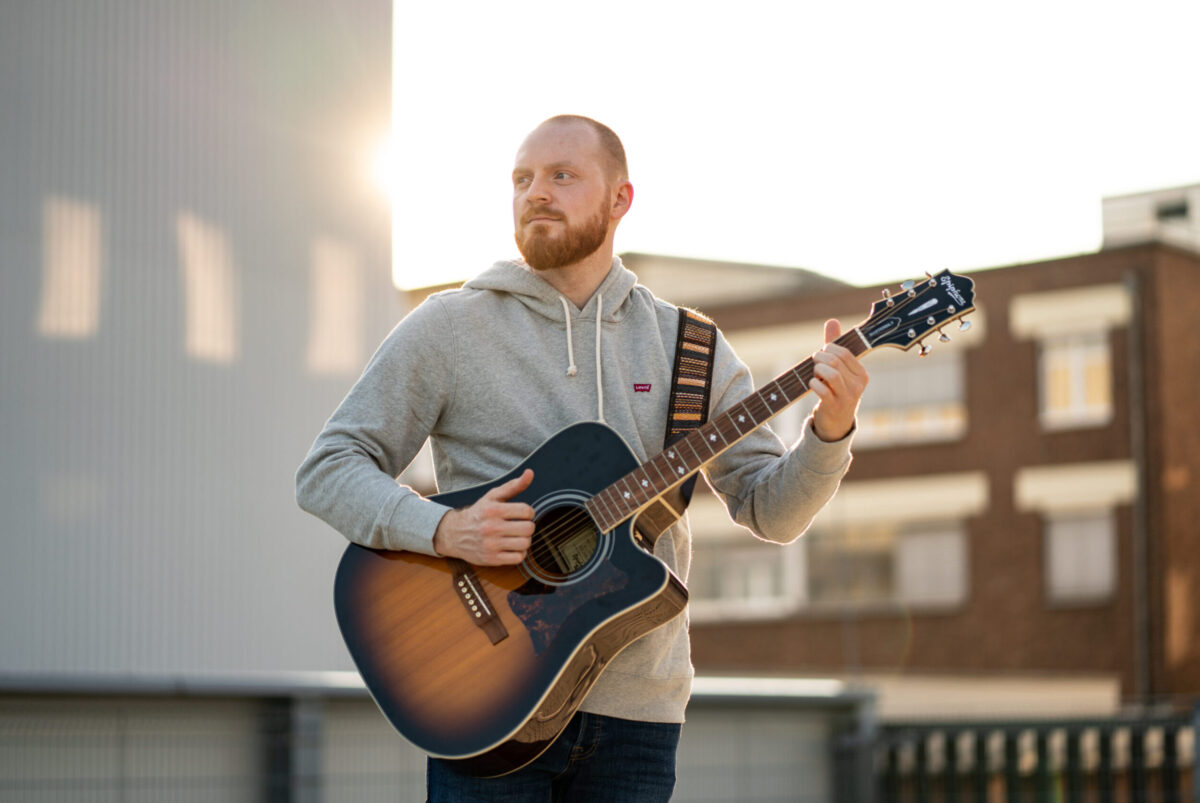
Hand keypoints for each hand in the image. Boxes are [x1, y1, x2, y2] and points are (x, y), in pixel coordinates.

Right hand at [433, 469, 535, 564]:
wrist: (454, 534)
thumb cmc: (478, 513)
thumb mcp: (492, 496)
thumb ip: (513, 486)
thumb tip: (530, 473)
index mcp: (493, 510)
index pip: (527, 511)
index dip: (529, 512)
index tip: (522, 514)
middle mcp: (492, 527)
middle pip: (528, 528)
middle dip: (528, 526)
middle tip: (520, 525)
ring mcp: (491, 545)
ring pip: (525, 544)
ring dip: (525, 540)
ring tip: (517, 536)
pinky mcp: (492, 559)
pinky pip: (518, 558)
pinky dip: (519, 553)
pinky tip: (512, 547)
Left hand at [810, 319, 868, 441]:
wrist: (836, 422)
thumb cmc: (836, 390)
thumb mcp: (838, 368)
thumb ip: (835, 345)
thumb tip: (832, 321)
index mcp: (862, 374)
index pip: (844, 352)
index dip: (828, 348)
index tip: (822, 352)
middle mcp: (858, 385)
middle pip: (835, 361)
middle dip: (820, 358)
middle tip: (814, 361)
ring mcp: (847, 397)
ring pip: (830, 374)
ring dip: (817, 370)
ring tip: (815, 372)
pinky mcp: (835, 407)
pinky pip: (822, 389)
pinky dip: (813, 383)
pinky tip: (813, 384)